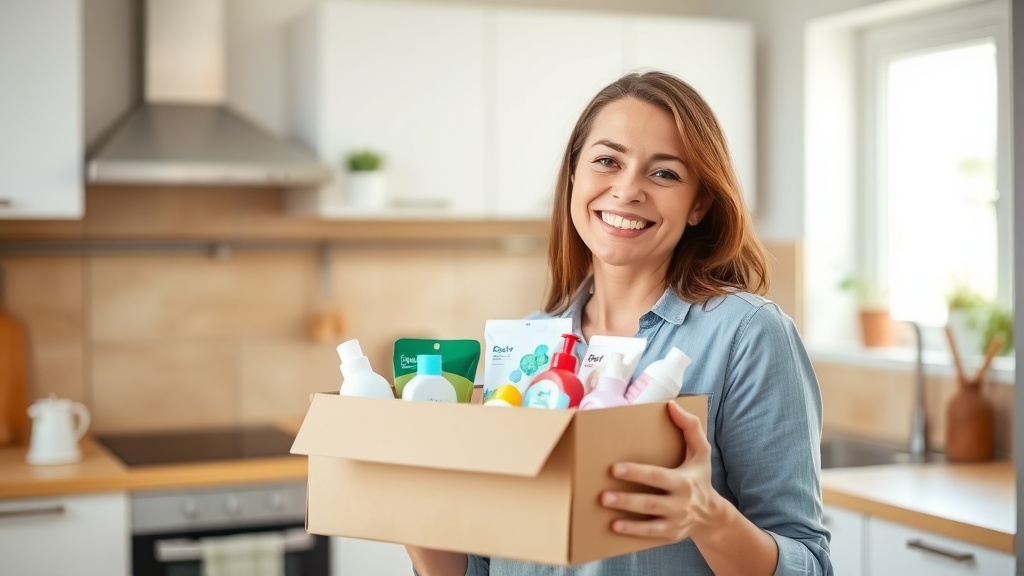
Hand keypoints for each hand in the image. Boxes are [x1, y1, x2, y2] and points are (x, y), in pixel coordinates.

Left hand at [600, 400, 724, 542]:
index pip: (657, 477)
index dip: (636, 473)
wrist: (711, 516)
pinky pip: (649, 534)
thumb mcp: (702, 452)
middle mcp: (679, 503)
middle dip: (626, 500)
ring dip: (625, 516)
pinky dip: (632, 531)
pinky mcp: (669, 534)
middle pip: (650, 502)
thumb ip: (690, 427)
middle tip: (602, 495)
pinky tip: (614, 526)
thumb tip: (672, 405)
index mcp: (684, 481)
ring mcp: (674, 521)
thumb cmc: (699, 477)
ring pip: (647, 521)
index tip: (614, 468)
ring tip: (605, 507)